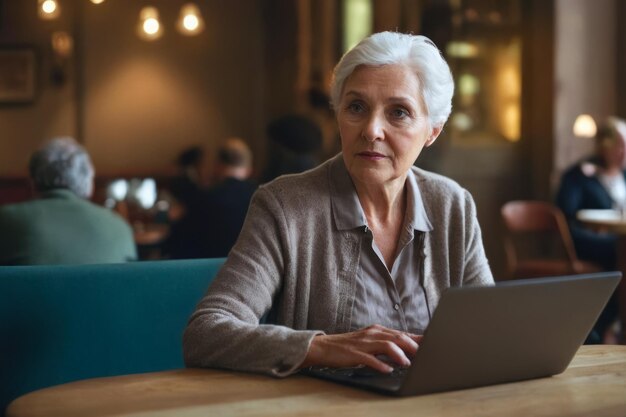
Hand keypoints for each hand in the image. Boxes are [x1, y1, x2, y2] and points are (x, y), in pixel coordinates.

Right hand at [300, 325, 421, 372]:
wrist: (325, 347)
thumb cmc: (349, 346)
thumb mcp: (369, 341)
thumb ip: (386, 343)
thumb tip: (407, 349)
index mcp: (377, 331)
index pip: (401, 333)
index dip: (417, 338)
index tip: (431, 343)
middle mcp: (372, 334)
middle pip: (396, 337)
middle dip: (412, 345)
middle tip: (423, 354)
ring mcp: (363, 343)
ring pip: (385, 345)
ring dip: (398, 354)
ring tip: (407, 363)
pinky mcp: (354, 354)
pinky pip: (369, 359)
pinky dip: (380, 364)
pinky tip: (387, 369)